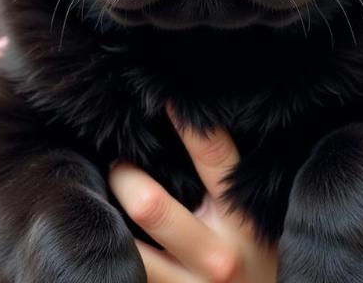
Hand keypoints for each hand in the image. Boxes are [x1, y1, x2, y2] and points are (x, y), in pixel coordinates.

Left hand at [109, 122, 277, 282]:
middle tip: (117, 165)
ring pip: (127, 249)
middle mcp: (216, 257)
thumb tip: (193, 127)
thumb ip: (228, 185)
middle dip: (124, 176)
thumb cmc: (259, 263)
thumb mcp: (256, 221)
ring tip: (103, 200)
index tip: (165, 97)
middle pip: (151, 205)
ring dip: (107, 218)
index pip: (213, 158)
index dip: (187, 124)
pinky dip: (110, 253)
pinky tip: (107, 237)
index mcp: (243, 221)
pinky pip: (128, 274)